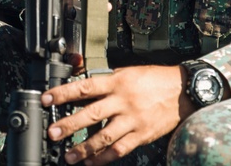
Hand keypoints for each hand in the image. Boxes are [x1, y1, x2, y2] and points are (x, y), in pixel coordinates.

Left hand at [41, 65, 195, 164]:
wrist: (183, 91)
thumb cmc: (154, 79)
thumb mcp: (128, 73)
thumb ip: (106, 81)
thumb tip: (82, 86)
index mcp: (117, 82)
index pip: (85, 87)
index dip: (63, 93)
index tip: (46, 99)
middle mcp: (123, 101)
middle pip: (91, 114)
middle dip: (69, 125)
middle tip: (53, 132)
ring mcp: (133, 119)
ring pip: (104, 136)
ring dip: (84, 148)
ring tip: (69, 156)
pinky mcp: (142, 135)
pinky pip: (120, 149)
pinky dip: (104, 157)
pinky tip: (92, 162)